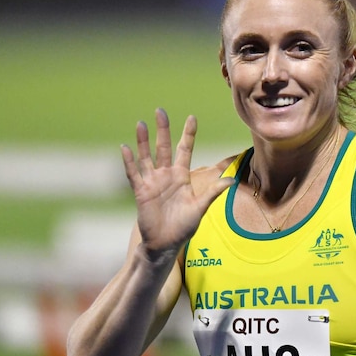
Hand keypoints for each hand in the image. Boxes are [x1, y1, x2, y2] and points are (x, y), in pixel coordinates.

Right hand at [122, 108, 232, 258]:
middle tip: (160, 111)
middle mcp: (166, 175)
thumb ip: (212, 193)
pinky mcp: (141, 192)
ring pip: (146, 157)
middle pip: (163, 147)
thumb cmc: (183, 227)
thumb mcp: (200, 208)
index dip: (188, 134)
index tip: (192, 117)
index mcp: (181, 177)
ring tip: (141, 124)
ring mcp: (152, 182)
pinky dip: (129, 161)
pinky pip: (134, 174)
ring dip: (143, 141)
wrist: (165, 244)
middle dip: (162, 129)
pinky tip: (125, 148)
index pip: (185, 150)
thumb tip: (231, 181)